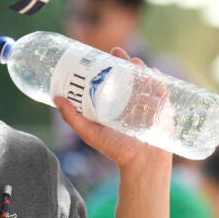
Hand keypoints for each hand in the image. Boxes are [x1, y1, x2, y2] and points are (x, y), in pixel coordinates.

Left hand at [56, 47, 171, 170]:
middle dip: (126, 62)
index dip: (109, 66)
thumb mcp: (89, 132)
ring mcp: (149, 106)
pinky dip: (160, 82)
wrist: (141, 165)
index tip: (102, 54)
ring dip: (142, 69)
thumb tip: (55, 98)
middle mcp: (133, 102)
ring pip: (146, 81)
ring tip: (134, 61)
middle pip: (131, 76)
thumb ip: (72, 117)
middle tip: (117, 52)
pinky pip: (163, 93)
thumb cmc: (115, 150)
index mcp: (117, 104)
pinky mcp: (163, 112)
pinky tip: (155, 73)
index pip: (113, 80)